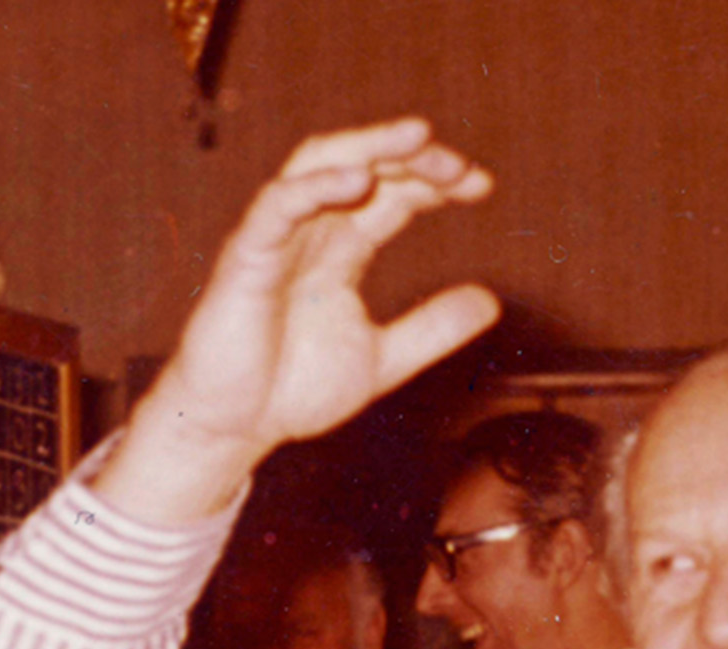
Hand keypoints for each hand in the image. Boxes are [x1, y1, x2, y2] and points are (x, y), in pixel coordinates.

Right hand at [95, 117, 499, 523]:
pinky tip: (357, 181)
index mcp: (342, 251)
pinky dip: (314, 188)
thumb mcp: (387, 358)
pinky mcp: (245, 259)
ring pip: (318, 167)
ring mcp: (276, 240)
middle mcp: (310, 233)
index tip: (481, 186)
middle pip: (362, 167)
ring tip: (417, 140)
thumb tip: (491, 301)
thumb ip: (434, 328)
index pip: (392, 196)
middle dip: (412, 158)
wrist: (237, 429)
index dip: (434, 184)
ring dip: (369, 148)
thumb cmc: (294, 389)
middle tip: (459, 166)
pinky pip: (276, 206)